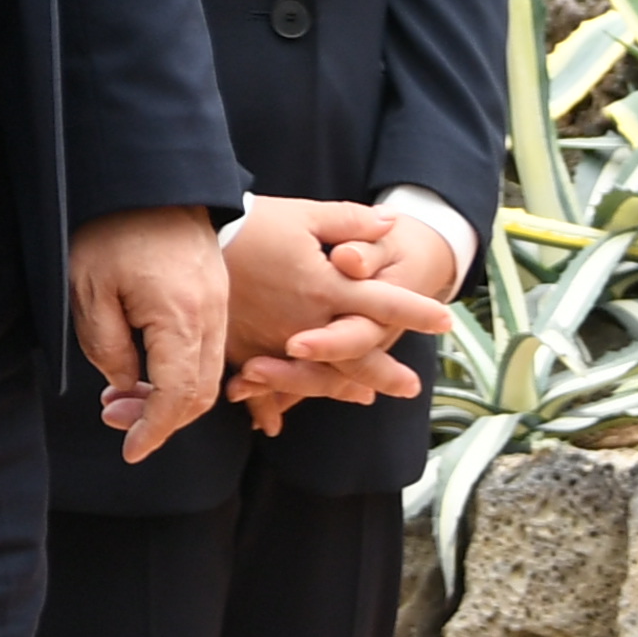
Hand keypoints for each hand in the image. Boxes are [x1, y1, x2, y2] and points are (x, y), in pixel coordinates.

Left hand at [67, 206, 231, 462]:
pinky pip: (210, 349)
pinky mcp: (216, 293)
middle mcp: (211, 314)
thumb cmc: (111, 229)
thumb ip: (107, 349)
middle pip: (201, 393)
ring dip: (171, 397)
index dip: (154, 430)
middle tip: (116, 422)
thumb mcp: (90, 292)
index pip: (178, 396)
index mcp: (181, 316)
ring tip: (121, 398)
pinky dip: (183, 372)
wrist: (148, 176)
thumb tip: (126, 386)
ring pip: (209, 374)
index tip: (130, 450)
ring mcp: (218, 302)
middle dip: (161, 420)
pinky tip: (145, 369)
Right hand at [222, 200, 461, 427]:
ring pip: (316, 375)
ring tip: (362, 397)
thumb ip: (350, 223)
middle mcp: (305, 321)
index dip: (415, 311)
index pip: (382, 302)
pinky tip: (274, 422)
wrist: (192, 237)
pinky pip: (261, 386)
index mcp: (326, 285)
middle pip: (355, 353)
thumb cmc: (253, 223)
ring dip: (341, 387)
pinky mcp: (241, 349)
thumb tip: (390, 224)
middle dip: (385, 370)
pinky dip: (270, 404)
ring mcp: (273, 340)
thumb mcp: (305, 215)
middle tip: (411, 387)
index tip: (445, 321)